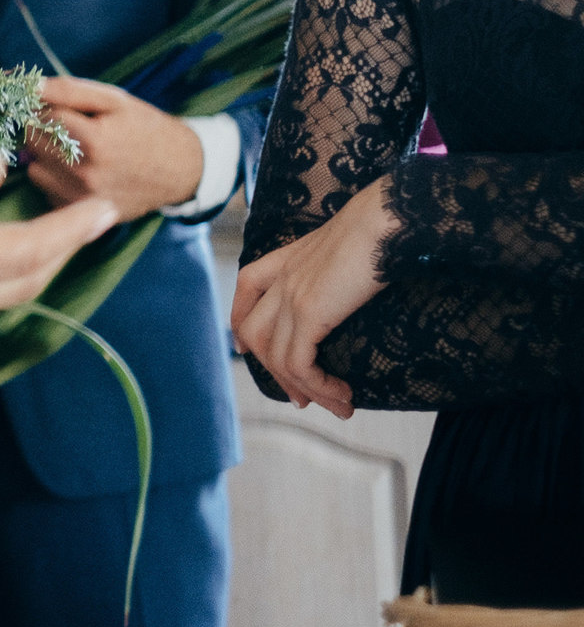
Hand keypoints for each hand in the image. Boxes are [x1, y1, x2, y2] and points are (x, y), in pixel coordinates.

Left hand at [26, 78, 205, 219]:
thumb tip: (30, 87)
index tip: (62, 108)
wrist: (181, 171)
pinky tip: (77, 171)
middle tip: (69, 127)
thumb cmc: (145, 129)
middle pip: (33, 142)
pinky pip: (46, 190)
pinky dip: (54, 179)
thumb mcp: (115, 100)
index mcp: (93, 141)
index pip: (41, 116)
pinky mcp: (82, 214)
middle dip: (43, 129)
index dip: (48, 107)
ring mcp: (82, 198)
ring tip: (73, 150)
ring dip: (45, 156)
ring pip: (33, 167)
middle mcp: (84, 174)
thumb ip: (69, 90)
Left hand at [230, 180, 396, 417]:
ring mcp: (290, 295)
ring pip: (277, 358)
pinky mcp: (308, 312)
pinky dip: (318, 386)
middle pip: (255, 333)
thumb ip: (337, 265)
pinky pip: (299, 364)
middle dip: (275, 371)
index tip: (244, 350)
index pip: (247, 288)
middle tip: (304, 398)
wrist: (386, 220)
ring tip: (339, 406)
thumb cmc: (381, 230)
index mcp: (287, 257)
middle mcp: (281, 277)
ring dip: (306, 390)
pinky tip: (343, 394)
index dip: (240, 321)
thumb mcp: (349, 247)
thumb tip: (353, 282)